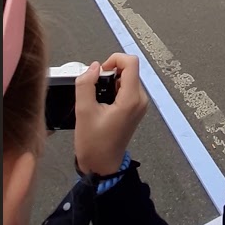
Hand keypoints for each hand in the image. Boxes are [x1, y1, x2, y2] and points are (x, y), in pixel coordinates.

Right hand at [74, 54, 149, 175]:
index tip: (99, 72)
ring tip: (96, 98)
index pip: (131, 62)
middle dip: (110, 72)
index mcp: (131, 99)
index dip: (114, 59)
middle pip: (129, 69)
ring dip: (110, 81)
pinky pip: (126, 88)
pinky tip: (102, 103)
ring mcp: (140, 104)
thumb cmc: (93, 142)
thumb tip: (93, 67)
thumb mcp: (83, 111)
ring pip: (127, 78)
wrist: (102, 165)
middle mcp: (140, 99)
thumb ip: (86, 84)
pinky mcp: (135, 109)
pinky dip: (113, 89)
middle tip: (94, 88)